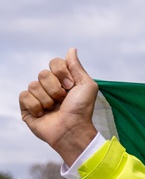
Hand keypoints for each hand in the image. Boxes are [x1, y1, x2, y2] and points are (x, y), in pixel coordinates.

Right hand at [19, 48, 98, 165]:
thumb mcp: (87, 85)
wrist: (72, 129)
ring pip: (33, 85)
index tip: (71, 86)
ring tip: (54, 109)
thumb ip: (77, 67)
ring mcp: (38, 97)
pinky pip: (24, 96)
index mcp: (63, 80)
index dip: (62, 73)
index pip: (55, 63)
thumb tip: (71, 49)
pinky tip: (44, 114)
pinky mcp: (27, 108)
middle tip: (63, 100)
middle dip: (55, 88)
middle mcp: (49, 87)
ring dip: (47, 99)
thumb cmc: (82, 110)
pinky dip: (36, 105)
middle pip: (43, 73)